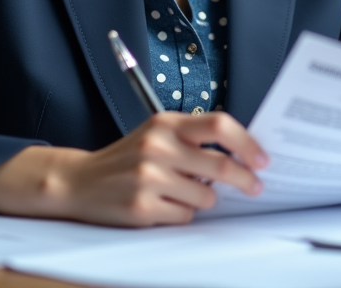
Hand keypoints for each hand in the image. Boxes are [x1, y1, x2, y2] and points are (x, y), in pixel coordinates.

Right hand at [0, 111, 267, 226]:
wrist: (78, 181)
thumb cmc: (127, 158)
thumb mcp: (156, 133)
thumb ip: (192, 137)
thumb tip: (243, 154)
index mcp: (165, 123)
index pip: (219, 125)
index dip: (247, 143)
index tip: (263, 159)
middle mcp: (157, 146)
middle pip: (221, 164)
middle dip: (244, 179)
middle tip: (254, 187)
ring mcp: (148, 177)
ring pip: (206, 197)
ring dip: (203, 200)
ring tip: (180, 193)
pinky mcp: (142, 207)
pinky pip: (185, 217)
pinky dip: (181, 214)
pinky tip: (162, 205)